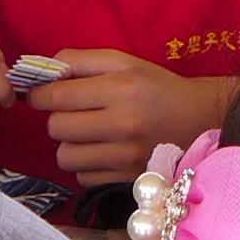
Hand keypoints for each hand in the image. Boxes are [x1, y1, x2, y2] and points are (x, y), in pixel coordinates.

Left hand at [34, 50, 235, 185]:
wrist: (199, 120)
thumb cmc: (156, 87)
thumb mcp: (124, 62)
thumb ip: (81, 61)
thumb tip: (43, 70)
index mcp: (121, 88)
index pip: (57, 96)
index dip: (39, 95)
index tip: (40, 94)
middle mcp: (123, 124)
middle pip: (57, 128)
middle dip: (57, 118)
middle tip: (72, 113)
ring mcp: (125, 156)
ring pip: (65, 157)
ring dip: (69, 145)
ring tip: (86, 135)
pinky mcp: (127, 179)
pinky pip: (82, 177)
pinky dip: (85, 165)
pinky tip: (101, 152)